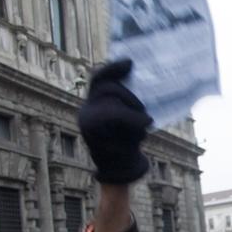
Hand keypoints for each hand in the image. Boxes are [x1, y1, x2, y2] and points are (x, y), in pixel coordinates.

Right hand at [78, 60, 152, 183]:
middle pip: (109, 90)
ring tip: (144, 124)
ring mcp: (89, 128)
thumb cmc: (127, 139)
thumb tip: (142, 79)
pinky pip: (119, 129)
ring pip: (113, 108)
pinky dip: (134, 129)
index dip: (113, 68)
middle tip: (145, 112)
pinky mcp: (98, 143)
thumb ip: (129, 100)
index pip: (99, 79)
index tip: (130, 62)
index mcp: (93, 103)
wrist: (120, 169)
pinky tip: (142, 132)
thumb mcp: (128, 117)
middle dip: (131, 98)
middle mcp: (86, 113)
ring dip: (134, 116)